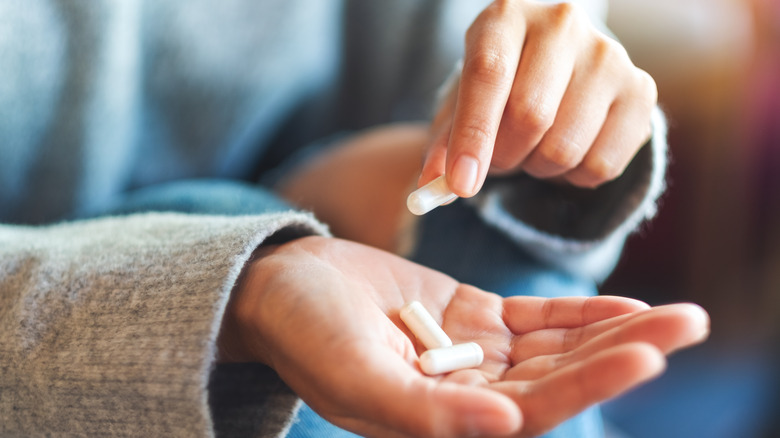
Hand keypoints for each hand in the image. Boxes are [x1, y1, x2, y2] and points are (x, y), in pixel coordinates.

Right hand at [218, 236, 708, 437]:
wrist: (285, 286)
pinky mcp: (471, 316)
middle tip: (690, 324)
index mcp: (443, 420)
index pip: (533, 410)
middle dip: (624, 354)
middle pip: (560, 379)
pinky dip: (579, 314)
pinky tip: (625, 308)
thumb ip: (426, 411)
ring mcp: (474, 354)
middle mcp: (468, 394)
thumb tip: (506, 426)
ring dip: (615, 331)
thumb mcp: (357, 376)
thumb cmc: (306, 335)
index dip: (589, 384)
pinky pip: (536, 319)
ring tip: (679, 315)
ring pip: (557, 348)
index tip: (645, 354)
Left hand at [420, 0, 657, 195]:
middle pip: (530, 115)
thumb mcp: (458, 108)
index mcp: (506, 16)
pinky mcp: (641, 90)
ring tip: (531, 149)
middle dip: (503, 157)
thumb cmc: (496, 91)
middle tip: (496, 160)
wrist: (552, 75)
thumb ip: (442, 147)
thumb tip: (434, 188)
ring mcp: (608, 54)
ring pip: (566, 147)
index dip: (473, 135)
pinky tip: (566, 151)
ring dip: (538, 168)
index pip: (488, 74)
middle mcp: (561, 23)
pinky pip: (602, 165)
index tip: (461, 183)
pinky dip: (573, 178)